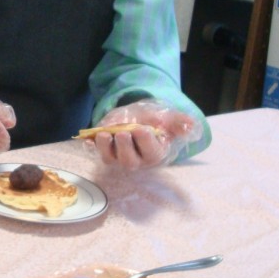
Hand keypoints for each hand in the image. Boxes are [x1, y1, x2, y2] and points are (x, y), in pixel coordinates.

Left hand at [86, 98, 201, 168]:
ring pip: (110, 159)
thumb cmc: (155, 120)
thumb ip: (179, 123)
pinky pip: (95, 151)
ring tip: (104, 134)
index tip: (141, 129)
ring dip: (105, 148)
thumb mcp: (169, 118)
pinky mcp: (104, 150)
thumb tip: (190, 126)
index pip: (151, 153)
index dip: (145, 142)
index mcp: (155, 153)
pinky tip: (87, 138)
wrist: (137, 116)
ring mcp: (118, 157)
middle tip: (123, 132)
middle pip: (129, 161)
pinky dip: (91, 145)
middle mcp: (136, 160)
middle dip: (125, 147)